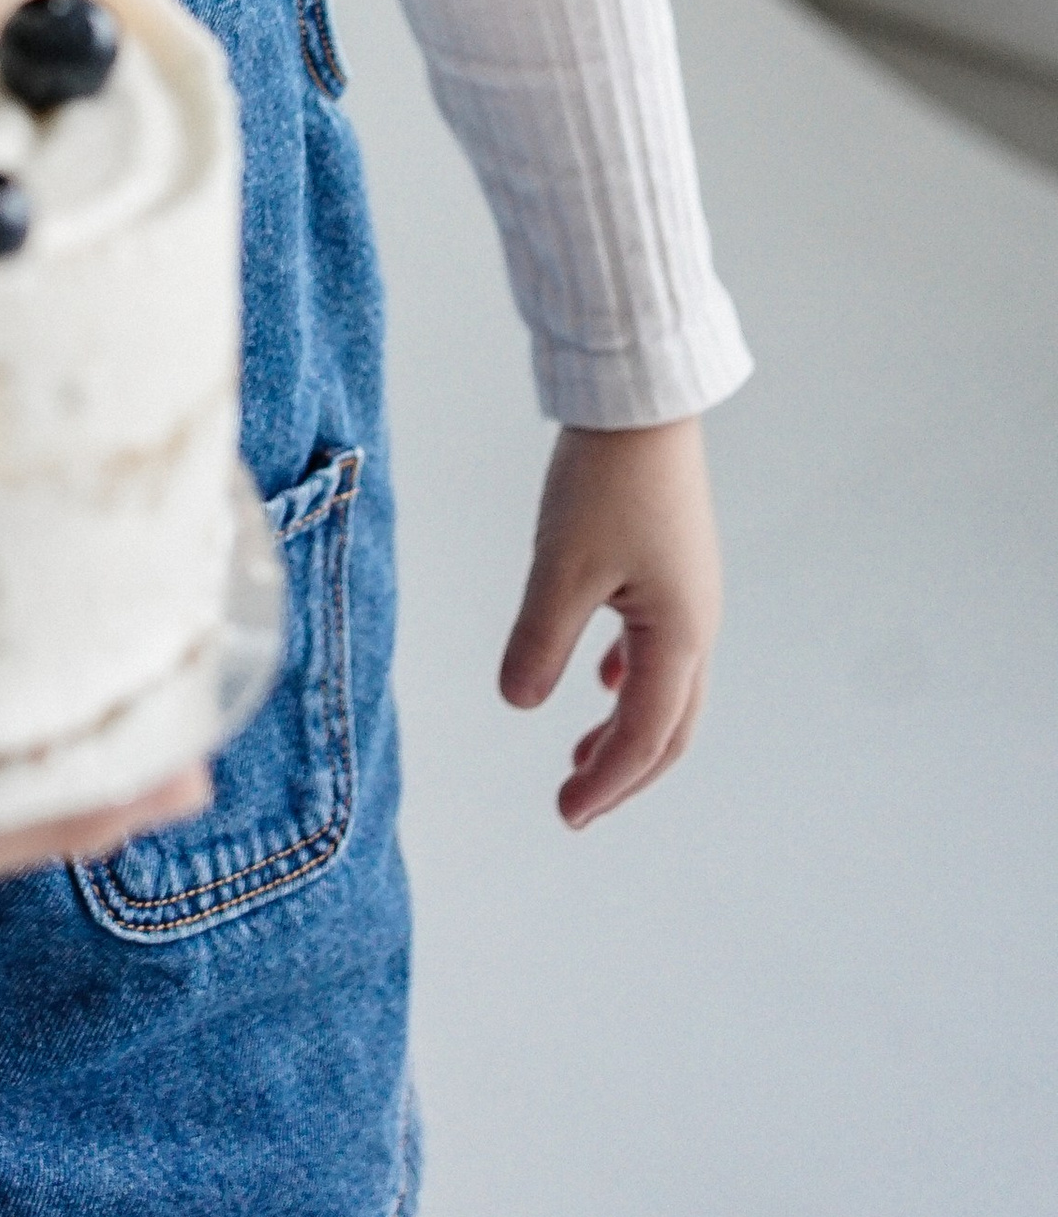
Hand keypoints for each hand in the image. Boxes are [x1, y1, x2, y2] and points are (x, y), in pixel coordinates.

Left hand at [498, 415, 720, 826]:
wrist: (641, 403)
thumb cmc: (604, 482)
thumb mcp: (561, 567)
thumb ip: (540, 641)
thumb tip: (520, 702)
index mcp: (679, 636)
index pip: (644, 736)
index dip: (606, 782)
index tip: (565, 813)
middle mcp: (697, 625)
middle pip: (670, 726)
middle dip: (624, 771)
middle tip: (575, 801)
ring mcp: (689, 595)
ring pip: (667, 687)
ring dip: (628, 727)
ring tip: (582, 754)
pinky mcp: (672, 567)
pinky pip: (660, 645)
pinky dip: (631, 676)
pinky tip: (600, 675)